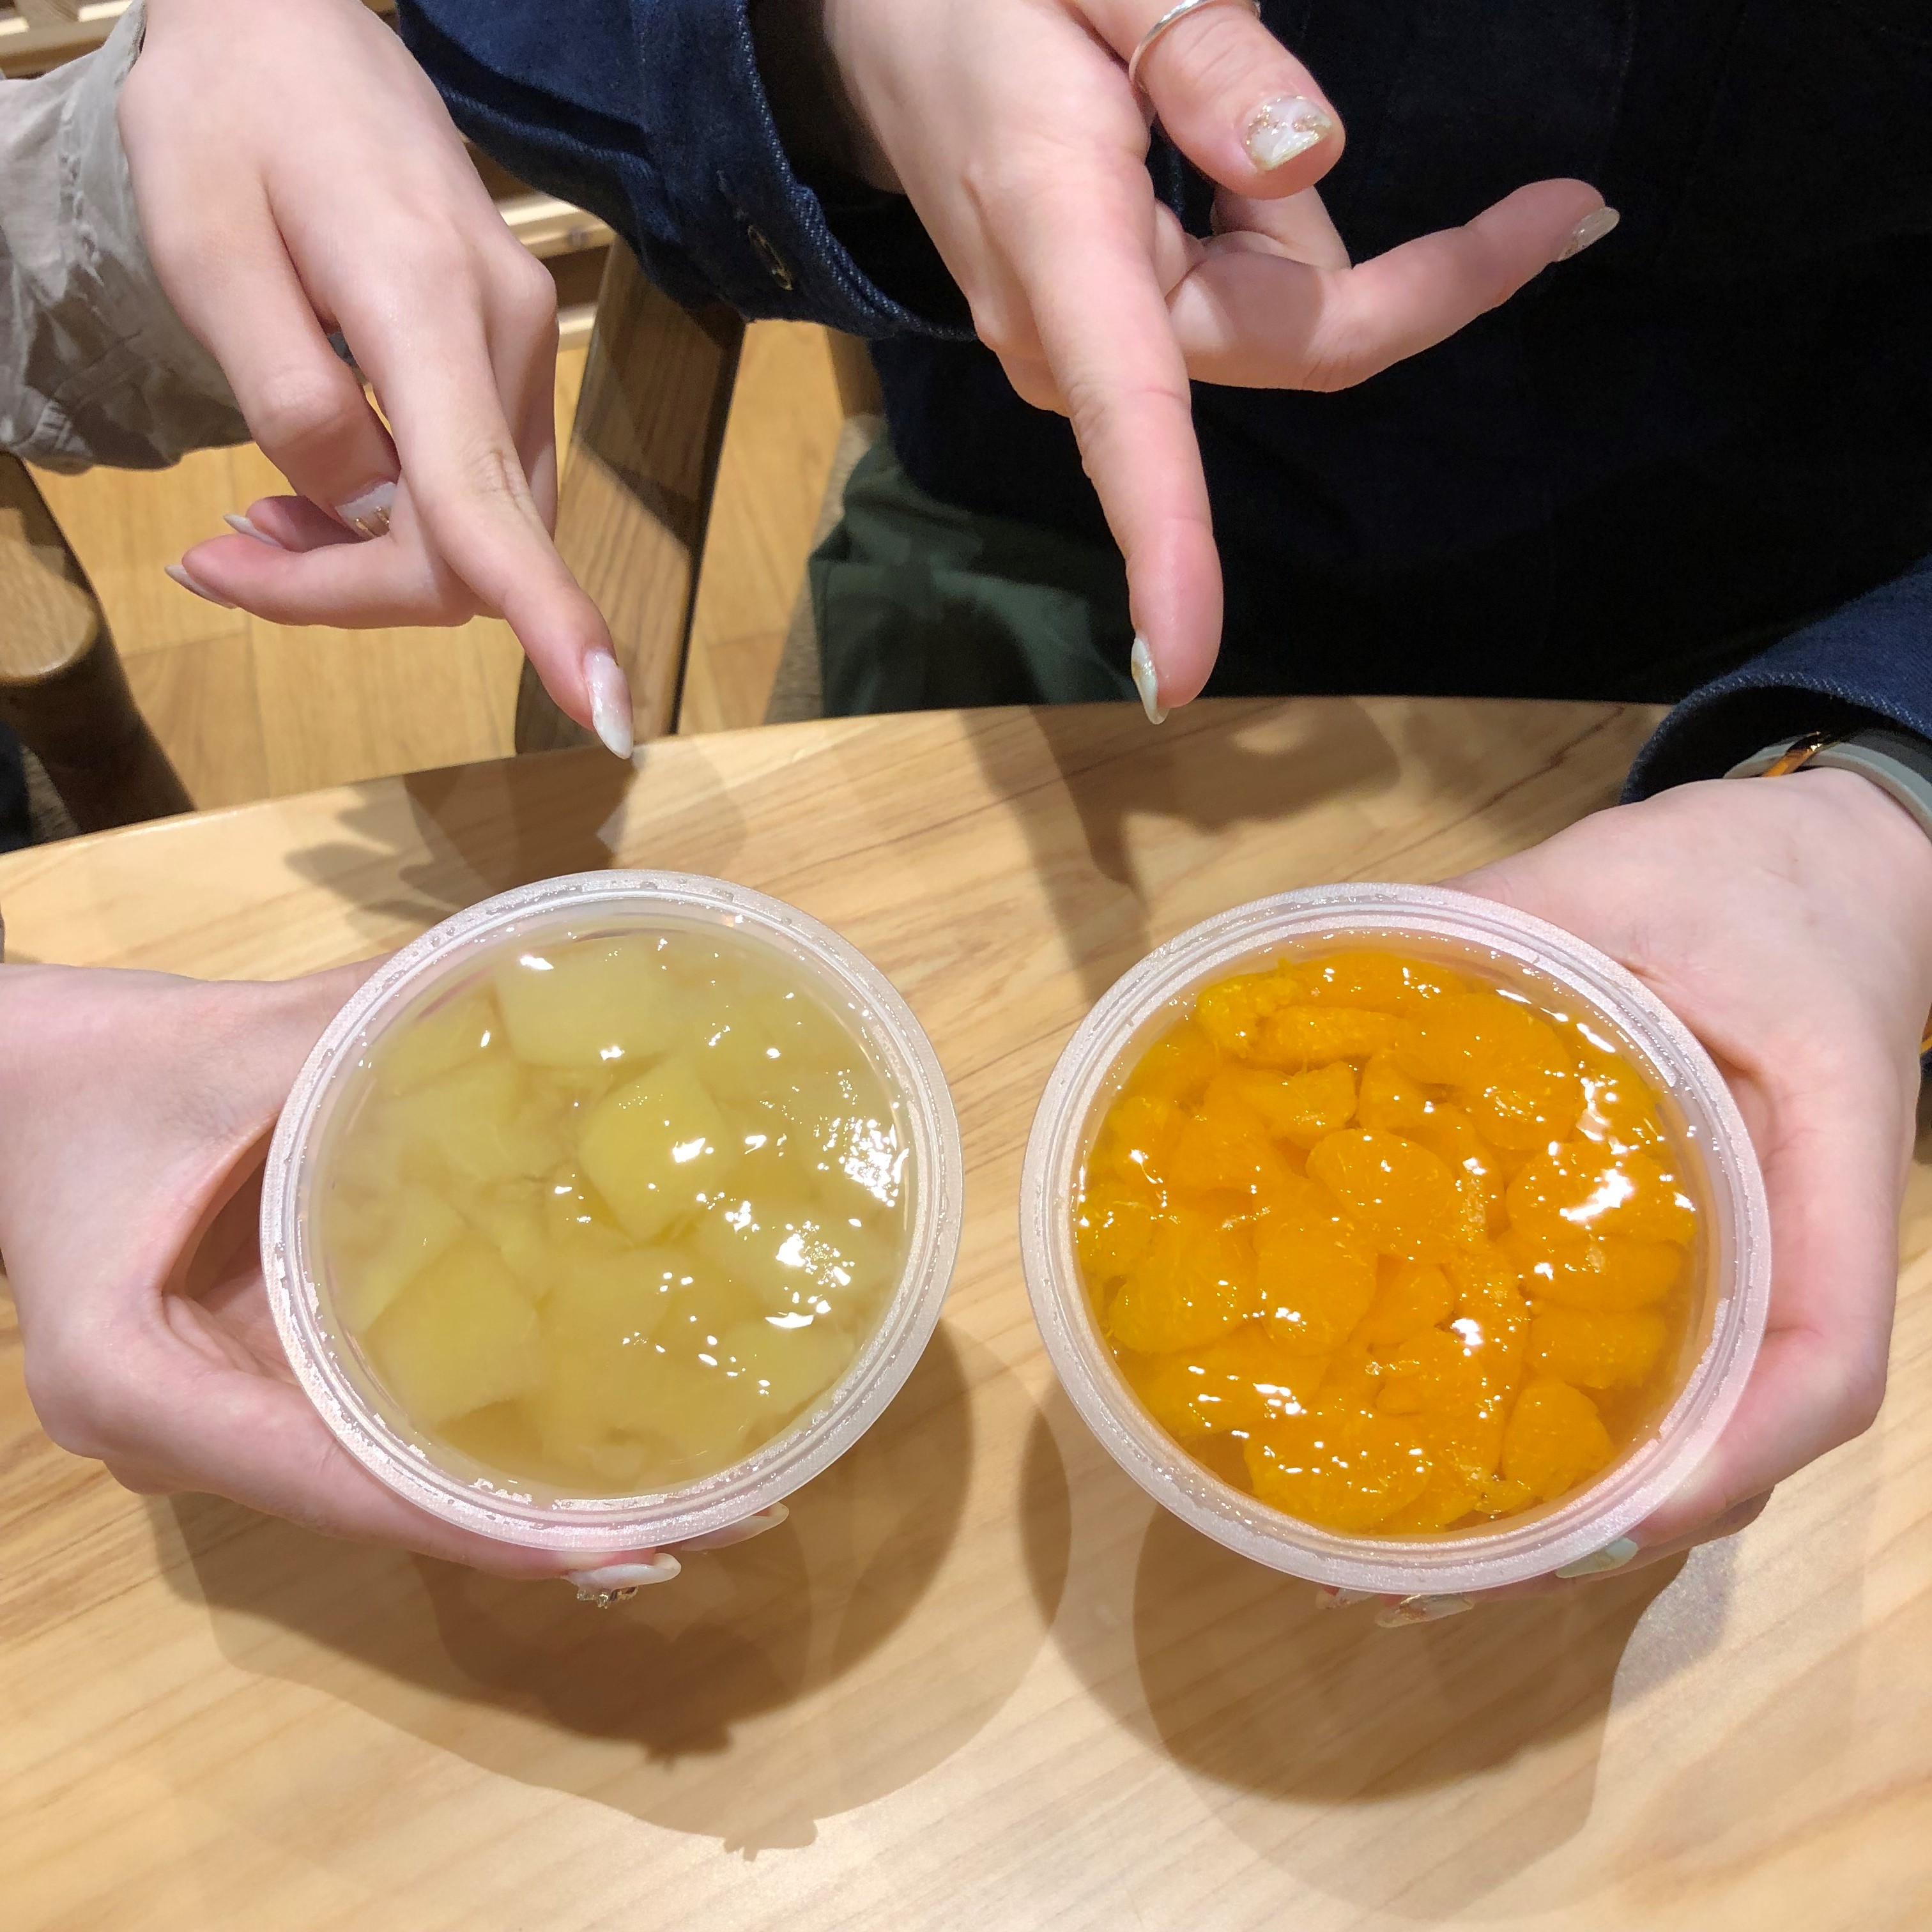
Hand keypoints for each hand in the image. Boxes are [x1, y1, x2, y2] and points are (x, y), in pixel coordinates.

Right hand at [0, 962, 778, 1581]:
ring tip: (698, 1496)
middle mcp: (183, 1441)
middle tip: (723, 1519)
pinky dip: (480, 1446)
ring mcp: (220, 1427)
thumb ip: (378, 1023)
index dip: (489, 1523)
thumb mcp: (240, 1045)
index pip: (342, 1486)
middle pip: (383, 1512)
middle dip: (545, 1529)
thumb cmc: (101, 1069)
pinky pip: (376, 1439)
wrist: (6, 1083)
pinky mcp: (253, 1391)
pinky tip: (598, 1437)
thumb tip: (547, 984)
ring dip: (528, 1500)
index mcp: (146, 1385)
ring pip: (387, 1491)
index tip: (628, 1541)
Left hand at [120, 0, 633, 754]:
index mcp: (428, 308)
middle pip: (470, 544)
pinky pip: (472, 484)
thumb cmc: (230, 118)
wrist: (292, 25)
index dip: (543, 616)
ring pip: (474, 527)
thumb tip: (365, 513)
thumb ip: (289, 400)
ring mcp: (523, 352)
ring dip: (361, 561)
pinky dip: (392, 518)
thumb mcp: (207, 253)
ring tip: (244, 529)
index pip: (488, 498)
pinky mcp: (511, 358)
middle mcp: (508, 342)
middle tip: (213, 565)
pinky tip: (312, 489)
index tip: (604, 710)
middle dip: (348, 591)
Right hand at [779, 0, 1608, 707]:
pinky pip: (1239, 310)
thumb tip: (1312, 156)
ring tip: (1194, 85)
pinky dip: (1268, 237)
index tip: (1186, 671)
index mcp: (1056, 238)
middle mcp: (1065, 333)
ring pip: (1274, 320)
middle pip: (1289, 345)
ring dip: (1295, 218)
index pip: (1126, 411)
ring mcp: (1081, 353)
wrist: (879, 35)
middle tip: (1570, 201)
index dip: (1167, 545)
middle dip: (1422, 282)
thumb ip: (1196, 45)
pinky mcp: (1103, 347)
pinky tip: (1198, 150)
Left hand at [1424, 770, 1931, 1606]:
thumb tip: (1331, 982)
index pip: (1828, 1351)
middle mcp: (1808, 1236)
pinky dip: (1583, 1431)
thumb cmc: (1741, 872)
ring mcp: (1764, 1255)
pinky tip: (1459, 1449)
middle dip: (1618, 1522)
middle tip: (1443, 1574)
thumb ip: (1490, 927)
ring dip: (1586, 1504)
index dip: (1732, 1452)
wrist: (1826, 863)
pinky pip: (1666, 1358)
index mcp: (1828, 1149)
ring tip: (1420, 1559)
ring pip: (1707, 1419)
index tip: (1612, 1516)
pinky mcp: (1711, 1249)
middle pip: (1752, 1431)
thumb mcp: (1613, 878)